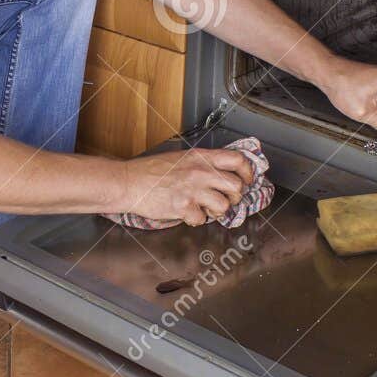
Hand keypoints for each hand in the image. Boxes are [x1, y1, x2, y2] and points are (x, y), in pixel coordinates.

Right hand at [116, 147, 256, 226]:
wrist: (128, 182)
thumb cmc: (150, 171)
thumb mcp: (181, 158)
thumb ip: (202, 163)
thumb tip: (222, 173)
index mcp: (201, 157)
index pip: (238, 160)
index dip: (248, 172)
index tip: (247, 180)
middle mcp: (200, 171)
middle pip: (237, 186)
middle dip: (234, 197)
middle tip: (224, 199)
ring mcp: (193, 189)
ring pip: (224, 206)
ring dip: (216, 211)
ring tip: (204, 208)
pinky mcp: (184, 206)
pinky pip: (202, 219)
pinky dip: (195, 220)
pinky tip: (187, 213)